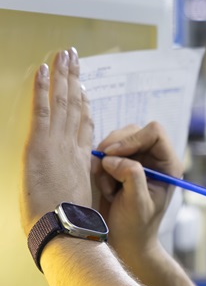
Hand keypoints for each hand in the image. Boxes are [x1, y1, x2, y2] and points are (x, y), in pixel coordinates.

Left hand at [20, 48, 93, 235]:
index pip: (85, 126)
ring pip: (62, 102)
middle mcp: (72, 147)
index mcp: (82, 161)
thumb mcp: (80, 204)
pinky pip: (43, 109)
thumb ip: (79, 189)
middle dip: (74, 80)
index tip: (84, 88)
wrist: (67, 230)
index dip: (85, 105)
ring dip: (62, 76)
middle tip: (74, 59)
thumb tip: (76, 192)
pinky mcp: (41, 145)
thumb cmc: (73, 225)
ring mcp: (58, 144)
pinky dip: (42, 89)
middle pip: (75, 106)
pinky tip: (42, 70)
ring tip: (63, 55)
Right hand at [92, 121, 183, 262]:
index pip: (154, 132)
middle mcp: (155, 158)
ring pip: (115, 140)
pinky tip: (105, 188)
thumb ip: (131, 177)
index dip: (132, 139)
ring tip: (108, 188)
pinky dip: (99, 167)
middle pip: (132, 131)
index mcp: (168, 165)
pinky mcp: (121, 164)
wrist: (125, 242)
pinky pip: (104, 152)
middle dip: (113, 150)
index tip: (112, 155)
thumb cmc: (136, 227)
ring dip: (104, 161)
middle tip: (103, 174)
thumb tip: (114, 158)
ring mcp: (138, 159)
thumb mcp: (137, 204)